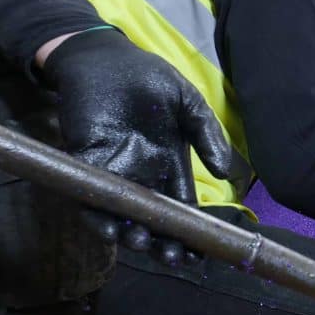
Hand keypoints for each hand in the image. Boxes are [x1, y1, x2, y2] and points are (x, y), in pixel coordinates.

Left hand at [42, 28, 231, 264]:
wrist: (104, 57)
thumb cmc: (149, 77)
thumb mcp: (189, 103)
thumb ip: (208, 136)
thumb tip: (228, 173)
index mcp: (170, 163)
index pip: (181, 204)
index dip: (190, 229)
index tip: (200, 252)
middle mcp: (143, 173)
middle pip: (154, 217)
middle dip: (164, 241)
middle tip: (173, 258)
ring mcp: (114, 170)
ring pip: (124, 214)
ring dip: (132, 234)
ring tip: (144, 245)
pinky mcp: (86, 163)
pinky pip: (91, 196)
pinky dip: (99, 216)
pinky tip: (112, 230)